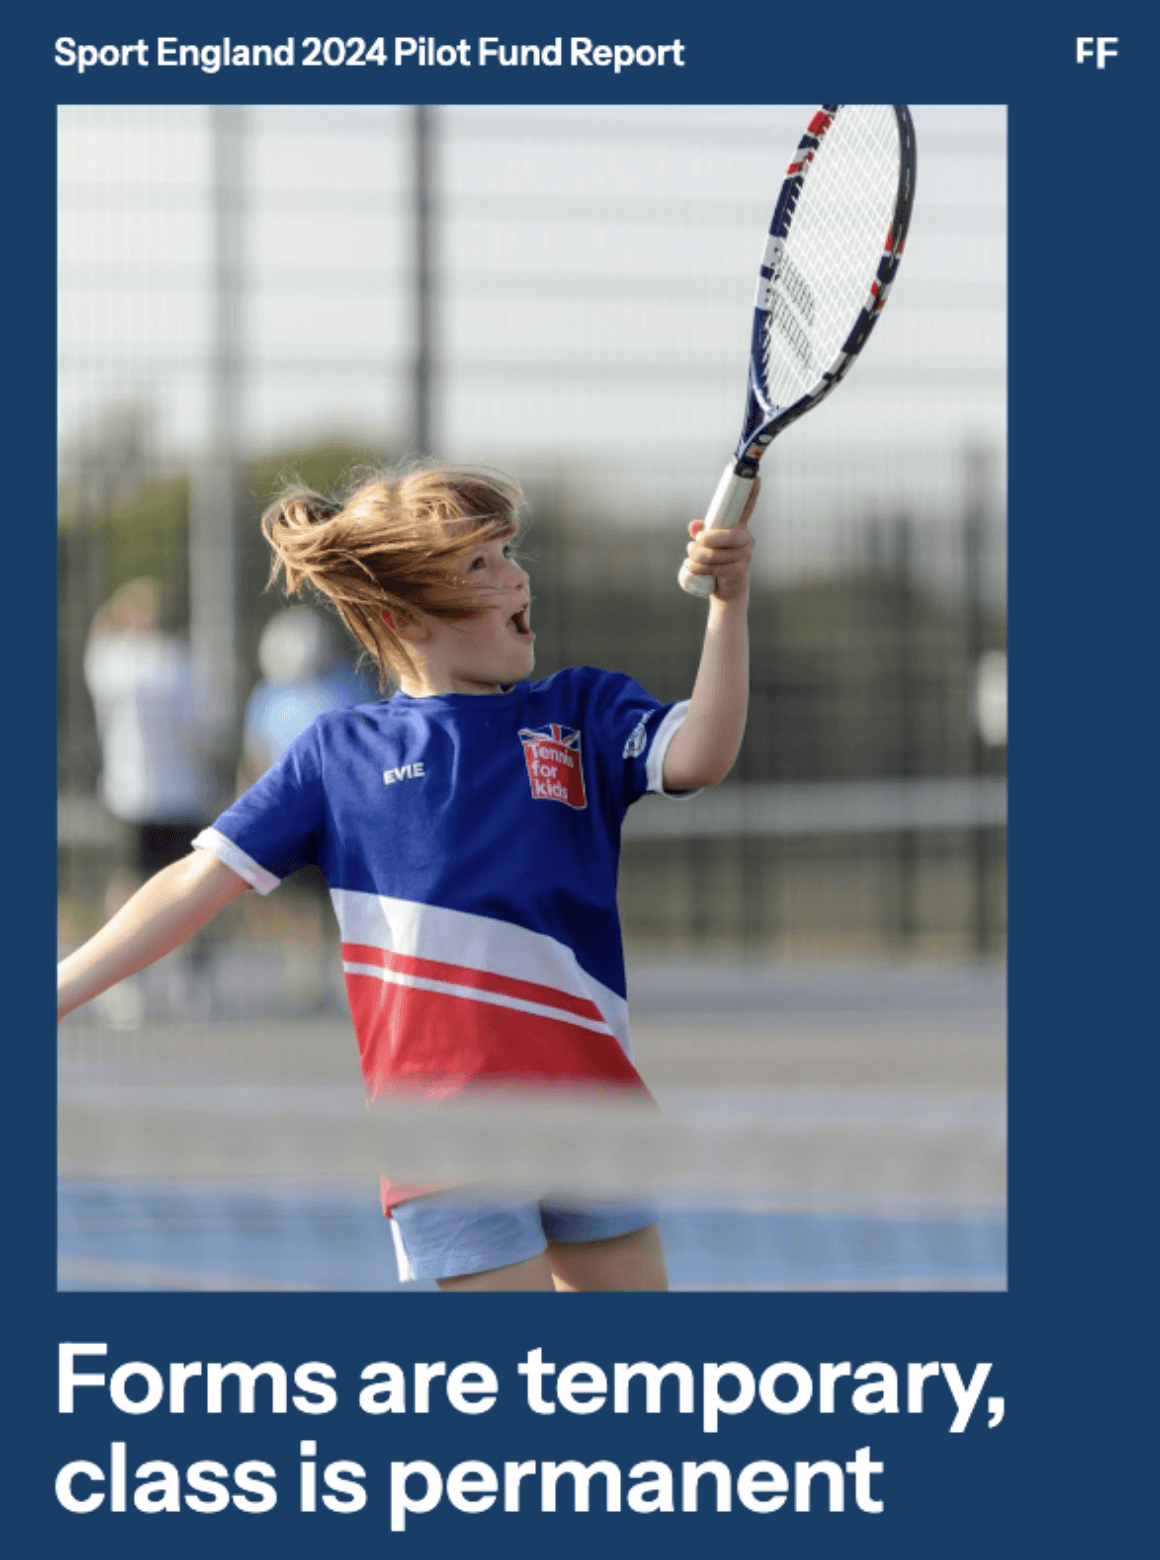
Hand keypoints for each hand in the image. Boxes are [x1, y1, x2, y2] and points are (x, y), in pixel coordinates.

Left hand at [683, 477, 758, 601]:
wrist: (724, 589)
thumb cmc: (714, 562)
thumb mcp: (705, 545)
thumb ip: (700, 532)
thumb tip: (694, 526)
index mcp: (738, 528)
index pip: (747, 507)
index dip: (752, 492)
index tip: (756, 475)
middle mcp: (745, 539)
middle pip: (726, 535)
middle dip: (705, 540)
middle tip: (694, 544)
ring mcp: (744, 555)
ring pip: (715, 553)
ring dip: (696, 557)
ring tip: (691, 558)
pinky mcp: (739, 571)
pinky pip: (714, 567)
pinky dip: (697, 568)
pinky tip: (692, 568)